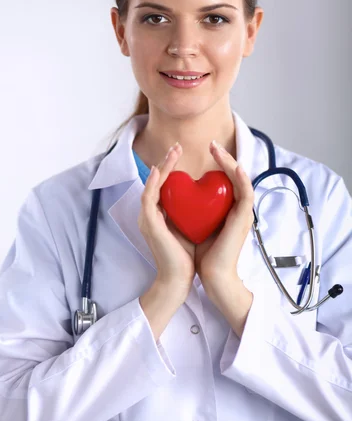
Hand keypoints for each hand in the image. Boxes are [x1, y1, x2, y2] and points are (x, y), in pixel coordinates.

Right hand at [138, 142, 195, 298]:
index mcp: (160, 214)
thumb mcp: (191, 227)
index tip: (183, 155)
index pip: (164, 185)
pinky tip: (163, 170)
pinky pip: (148, 198)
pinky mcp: (149, 224)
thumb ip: (193, 212)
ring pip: (151, 185)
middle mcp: (150, 214)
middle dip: (166, 162)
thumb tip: (207, 198)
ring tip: (173, 152)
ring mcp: (147, 218)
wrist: (179, 279)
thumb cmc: (186, 257)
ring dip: (162, 167)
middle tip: (177, 147)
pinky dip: (154, 183)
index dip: (171, 168)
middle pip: (156, 181)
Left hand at [195, 141, 254, 296]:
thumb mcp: (190, 225)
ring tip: (218, 149)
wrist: (212, 276)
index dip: (216, 164)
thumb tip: (173, 196)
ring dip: (230, 161)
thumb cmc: (200, 255)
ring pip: (241, 179)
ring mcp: (243, 213)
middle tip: (212, 144)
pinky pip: (246, 193)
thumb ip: (187, 210)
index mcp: (225, 209)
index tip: (204, 154)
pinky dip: (241, 178)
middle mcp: (236, 208)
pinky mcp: (244, 218)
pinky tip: (233, 166)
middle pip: (234, 175)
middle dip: (224, 157)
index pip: (223, 180)